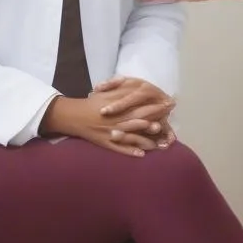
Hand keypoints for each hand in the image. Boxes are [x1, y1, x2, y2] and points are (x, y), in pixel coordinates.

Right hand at [41, 79, 174, 156]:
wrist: (74, 115)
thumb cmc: (94, 103)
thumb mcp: (108, 93)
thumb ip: (123, 90)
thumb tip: (140, 87)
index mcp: (118, 106)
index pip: (140, 106)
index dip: (155, 106)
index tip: (168, 105)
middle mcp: (116, 120)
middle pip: (138, 121)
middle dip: (154, 122)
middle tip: (168, 124)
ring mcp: (111, 132)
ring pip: (131, 137)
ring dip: (145, 140)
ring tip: (158, 144)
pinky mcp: (106, 142)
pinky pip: (119, 149)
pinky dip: (130, 152)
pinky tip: (142, 155)